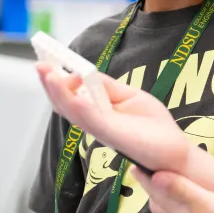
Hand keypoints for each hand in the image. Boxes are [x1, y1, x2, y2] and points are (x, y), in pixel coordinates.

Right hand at [37, 65, 191, 174]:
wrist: (174, 152)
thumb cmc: (153, 127)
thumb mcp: (129, 96)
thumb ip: (107, 87)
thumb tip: (85, 73)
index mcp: (97, 112)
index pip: (70, 95)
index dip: (55, 80)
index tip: (44, 60)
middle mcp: (95, 122)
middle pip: (65, 103)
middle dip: (50, 84)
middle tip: (39, 64)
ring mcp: (103, 129)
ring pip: (75, 111)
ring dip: (60, 93)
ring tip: (48, 75)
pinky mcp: (115, 136)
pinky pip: (94, 120)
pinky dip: (82, 107)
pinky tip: (74, 95)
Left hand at [133, 168, 213, 212]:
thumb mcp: (205, 203)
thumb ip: (181, 189)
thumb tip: (155, 176)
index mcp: (177, 210)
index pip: (154, 191)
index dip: (144, 177)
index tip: (135, 162)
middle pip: (158, 202)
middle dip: (151, 186)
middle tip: (150, 169)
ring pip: (169, 209)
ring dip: (165, 194)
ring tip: (167, 181)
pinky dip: (179, 203)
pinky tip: (189, 200)